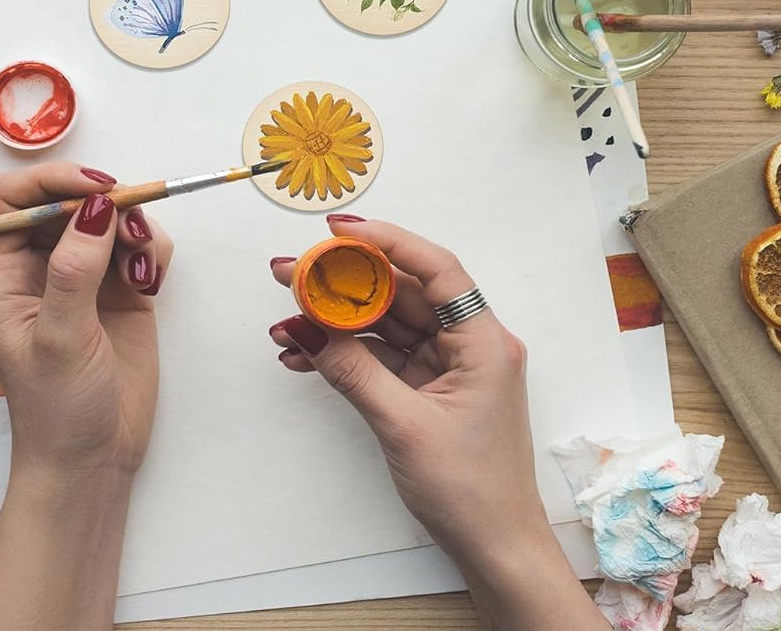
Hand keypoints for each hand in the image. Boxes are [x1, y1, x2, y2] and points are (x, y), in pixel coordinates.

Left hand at [0, 161, 172, 478]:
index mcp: (0, 272)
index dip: (54, 181)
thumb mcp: (60, 337)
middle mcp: (37, 266)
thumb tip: (98, 206)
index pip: (15, 197)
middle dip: (106, 204)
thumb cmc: (56, 408)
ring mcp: (81, 276)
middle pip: (70, 199)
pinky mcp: (120, 290)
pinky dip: (152, 251)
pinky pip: (139, 245)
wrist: (92, 460)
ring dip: (134, 228)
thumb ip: (75, 269)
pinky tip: (151, 284)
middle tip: (134, 228)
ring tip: (143, 268)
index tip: (98, 189)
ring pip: (109, 216)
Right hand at [267, 216, 603, 630]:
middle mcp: (471, 343)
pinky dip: (347, 354)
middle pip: (404, 293)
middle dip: (345, 283)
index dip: (388, 242)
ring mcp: (449, 366)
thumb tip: (307, 329)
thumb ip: (353, 372)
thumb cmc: (470, 491)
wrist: (495, 548)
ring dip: (337, 322)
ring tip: (285, 318)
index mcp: (484, 342)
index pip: (437, 270)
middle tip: (290, 272)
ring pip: (387, 324)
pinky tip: (304, 354)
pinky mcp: (431, 388)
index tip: (340, 231)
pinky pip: (384, 356)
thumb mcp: (403, 426)